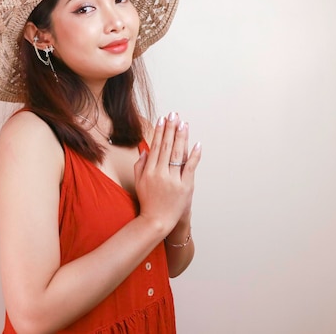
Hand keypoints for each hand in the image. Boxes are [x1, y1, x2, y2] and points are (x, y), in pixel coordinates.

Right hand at [134, 112, 201, 233]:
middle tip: (174, 115)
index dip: (159, 131)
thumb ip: (140, 165)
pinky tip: (196, 143)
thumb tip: (145, 150)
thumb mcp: (139, 182)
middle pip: (166, 146)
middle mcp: (160, 173)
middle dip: (171, 129)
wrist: (157, 220)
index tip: (162, 119)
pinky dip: (194, 155)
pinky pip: (190, 167)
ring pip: (178, 154)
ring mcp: (173, 180)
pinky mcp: (185, 186)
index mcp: (149, 171)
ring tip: (184, 124)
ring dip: (181, 137)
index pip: (155, 146)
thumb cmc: (148, 201)